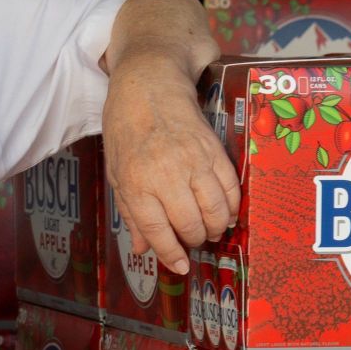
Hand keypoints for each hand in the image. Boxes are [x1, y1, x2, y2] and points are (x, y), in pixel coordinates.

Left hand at [103, 55, 239, 274]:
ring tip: (210, 228)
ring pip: (216, 211)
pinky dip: (232, 207)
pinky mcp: (214, 150)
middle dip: (194, 240)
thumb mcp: (118, 171)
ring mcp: (193, 161)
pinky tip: (226, 212)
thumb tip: (143, 250)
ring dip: (215, 227)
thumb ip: (131, 212)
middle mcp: (165, 174)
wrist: (150, 83)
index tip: (181, 266)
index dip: (171, 254)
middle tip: (193, 240)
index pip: (157, 231)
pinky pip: (231, 189)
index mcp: (136, 182)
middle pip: (190, 225)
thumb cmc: (126, 128)